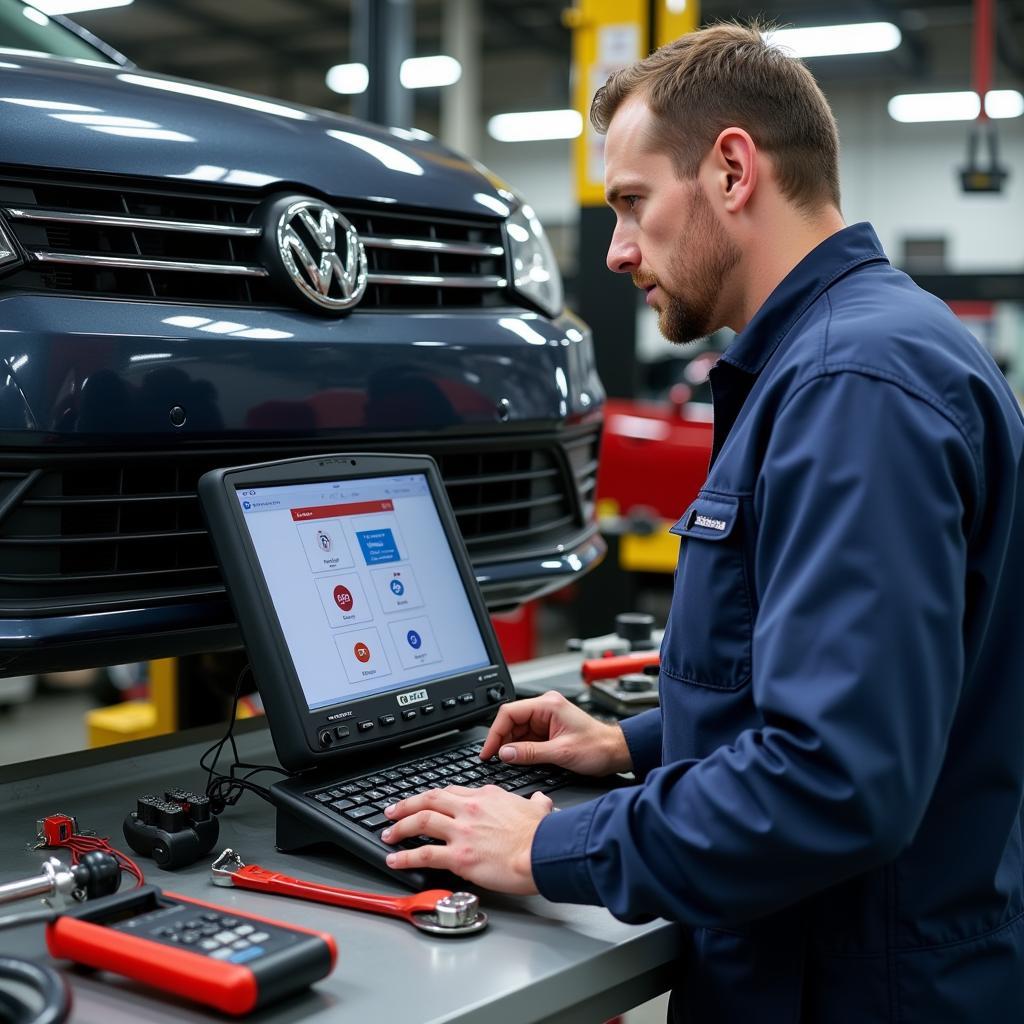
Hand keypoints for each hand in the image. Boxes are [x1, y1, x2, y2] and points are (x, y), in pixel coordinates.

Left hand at [381, 785, 551, 893]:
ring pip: (421, 821)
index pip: (453, 791)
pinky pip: (424, 854)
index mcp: (487, 796)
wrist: (544, 852)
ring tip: (388, 834)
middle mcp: (470, 809)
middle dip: (407, 805)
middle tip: (393, 811)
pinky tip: (395, 860)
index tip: (426, 801)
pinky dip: (405, 857)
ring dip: (400, 827)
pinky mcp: (459, 856)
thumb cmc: (543, 835)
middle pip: (430, 799)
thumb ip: (536, 803)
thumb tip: (540, 801)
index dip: (435, 796)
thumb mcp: (539, 810)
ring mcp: (462, 831)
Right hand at [479, 690, 632, 775]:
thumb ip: (530, 753)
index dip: (495, 732)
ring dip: (510, 745)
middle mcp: (545, 708)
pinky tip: (517, 759)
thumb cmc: (597, 747)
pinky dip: (519, 748)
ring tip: (504, 761)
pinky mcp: (548, 730)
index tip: (488, 750)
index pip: (510, 712)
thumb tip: (505, 754)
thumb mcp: (561, 752)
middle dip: (501, 740)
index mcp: (548, 705)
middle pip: (511, 721)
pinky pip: (526, 737)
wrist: (615, 752)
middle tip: (493, 758)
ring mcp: (546, 719)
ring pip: (517, 730)